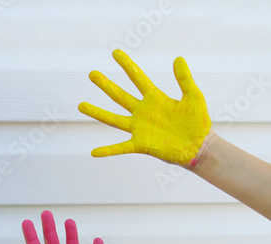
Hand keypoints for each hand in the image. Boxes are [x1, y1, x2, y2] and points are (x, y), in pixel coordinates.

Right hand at [79, 49, 211, 165]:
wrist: (200, 147)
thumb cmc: (198, 123)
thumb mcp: (193, 97)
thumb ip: (184, 80)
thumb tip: (177, 58)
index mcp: (155, 98)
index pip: (137, 78)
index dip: (127, 65)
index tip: (115, 53)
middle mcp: (143, 112)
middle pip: (120, 96)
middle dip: (106, 85)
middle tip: (92, 74)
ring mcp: (139, 128)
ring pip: (113, 119)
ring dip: (97, 113)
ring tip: (81, 105)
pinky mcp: (140, 144)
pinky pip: (120, 148)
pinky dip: (107, 150)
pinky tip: (93, 152)